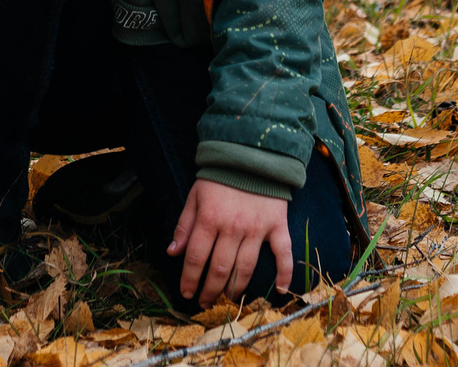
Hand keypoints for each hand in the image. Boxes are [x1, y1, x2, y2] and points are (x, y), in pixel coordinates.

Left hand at [169, 179, 292, 303]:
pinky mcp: (277, 225)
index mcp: (209, 219)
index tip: (186, 293)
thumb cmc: (220, 176)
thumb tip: (172, 252)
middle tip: (205, 303)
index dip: (189, 279)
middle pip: (220, 269)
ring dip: (235, 289)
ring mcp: (257, 228)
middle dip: (210, 291)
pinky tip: (280, 291)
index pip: (196, 258)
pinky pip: (283, 253)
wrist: (252, 153)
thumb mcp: (195, 195)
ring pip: (246, 268)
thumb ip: (184, 225)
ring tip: (227, 301)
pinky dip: (284, 274)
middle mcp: (232, 227)